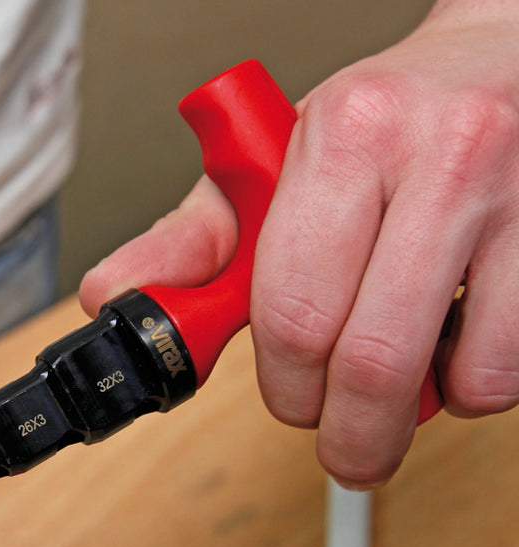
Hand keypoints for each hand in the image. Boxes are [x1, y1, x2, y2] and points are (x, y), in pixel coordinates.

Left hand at [81, 0, 518, 486]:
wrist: (504, 59)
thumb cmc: (382, 129)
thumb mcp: (270, 170)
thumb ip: (191, 244)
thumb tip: (109, 296)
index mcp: (346, 137)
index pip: (294, 318)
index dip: (287, 389)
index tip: (292, 401)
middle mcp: (442, 156)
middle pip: (373, 365)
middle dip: (350, 436)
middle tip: (348, 446)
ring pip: (467, 380)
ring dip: (428, 406)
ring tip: (414, 366)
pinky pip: (517, 366)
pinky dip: (482, 379)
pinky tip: (463, 332)